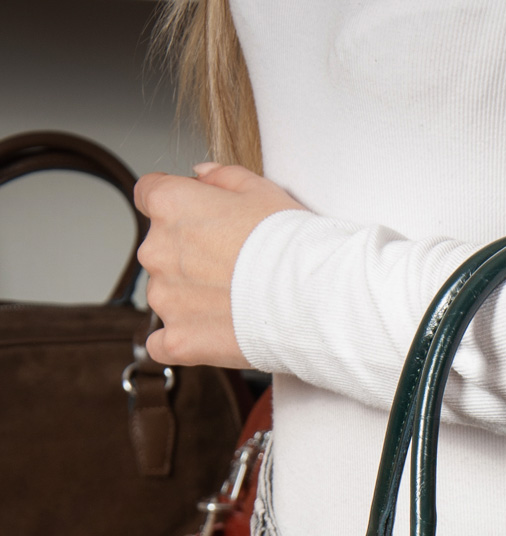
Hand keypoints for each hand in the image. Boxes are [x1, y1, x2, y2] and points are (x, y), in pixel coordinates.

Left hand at [134, 163, 305, 366]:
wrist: (310, 298)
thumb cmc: (290, 245)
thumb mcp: (261, 190)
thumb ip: (222, 177)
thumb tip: (200, 176)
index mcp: (171, 205)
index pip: (149, 194)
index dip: (177, 206)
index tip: (198, 220)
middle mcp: (157, 250)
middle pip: (160, 249)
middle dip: (188, 257)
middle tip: (231, 267)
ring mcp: (165, 299)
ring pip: (166, 295)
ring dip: (191, 298)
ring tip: (234, 303)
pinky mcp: (178, 339)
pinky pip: (163, 343)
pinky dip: (181, 339)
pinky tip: (208, 335)